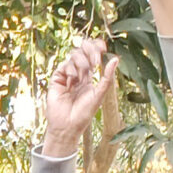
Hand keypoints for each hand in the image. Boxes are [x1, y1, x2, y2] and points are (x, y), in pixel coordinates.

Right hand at [40, 37, 118, 159]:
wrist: (67, 125)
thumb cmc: (84, 114)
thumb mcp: (99, 94)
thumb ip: (107, 77)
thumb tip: (116, 59)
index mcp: (89, 76)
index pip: (93, 55)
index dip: (97, 47)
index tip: (103, 47)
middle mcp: (78, 73)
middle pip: (83, 50)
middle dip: (90, 50)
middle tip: (96, 60)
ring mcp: (67, 75)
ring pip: (74, 55)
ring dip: (82, 63)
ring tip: (83, 78)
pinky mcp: (57, 78)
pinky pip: (64, 65)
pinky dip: (71, 70)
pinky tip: (72, 82)